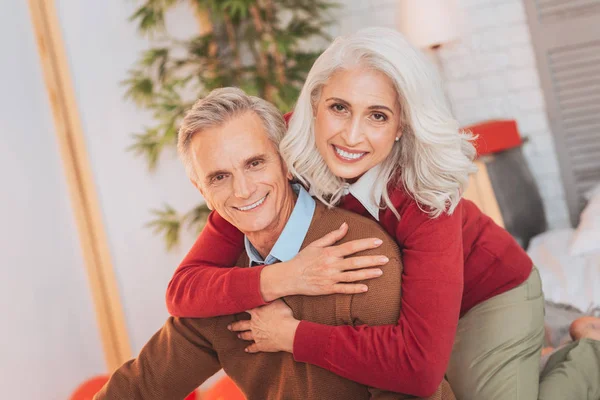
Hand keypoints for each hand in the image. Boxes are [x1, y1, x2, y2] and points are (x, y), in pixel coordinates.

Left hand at [228, 300, 299, 352]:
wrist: (286, 332)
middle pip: (241, 324)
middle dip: (235, 325)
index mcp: (257, 313)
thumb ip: (271, 299)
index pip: (246, 309)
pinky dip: (250, 348)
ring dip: (242, 335)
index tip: (235, 307)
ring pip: (246, 335)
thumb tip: (268, 294)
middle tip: (229, 326)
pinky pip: (253, 347)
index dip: (241, 307)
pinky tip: (246, 349)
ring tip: (238, 335)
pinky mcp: (261, 345)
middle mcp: (254, 324)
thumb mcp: (278, 302)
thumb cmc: (284, 316)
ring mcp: (256, 335)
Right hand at [260, 223, 387, 299]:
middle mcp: (332, 265)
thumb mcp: (316, 244)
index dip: (366, 244)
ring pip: (353, 276)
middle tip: (386, 259)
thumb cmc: (302, 259)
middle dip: (372, 260)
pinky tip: (366, 287)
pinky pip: (344, 289)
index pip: (351, 246)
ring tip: (380, 272)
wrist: (290, 277)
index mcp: (329, 252)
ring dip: (368, 274)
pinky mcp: (328, 289)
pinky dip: (355, 288)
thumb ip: (332, 236)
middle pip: (356, 262)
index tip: (378, 242)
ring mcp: (331, 278)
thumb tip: (345, 225)